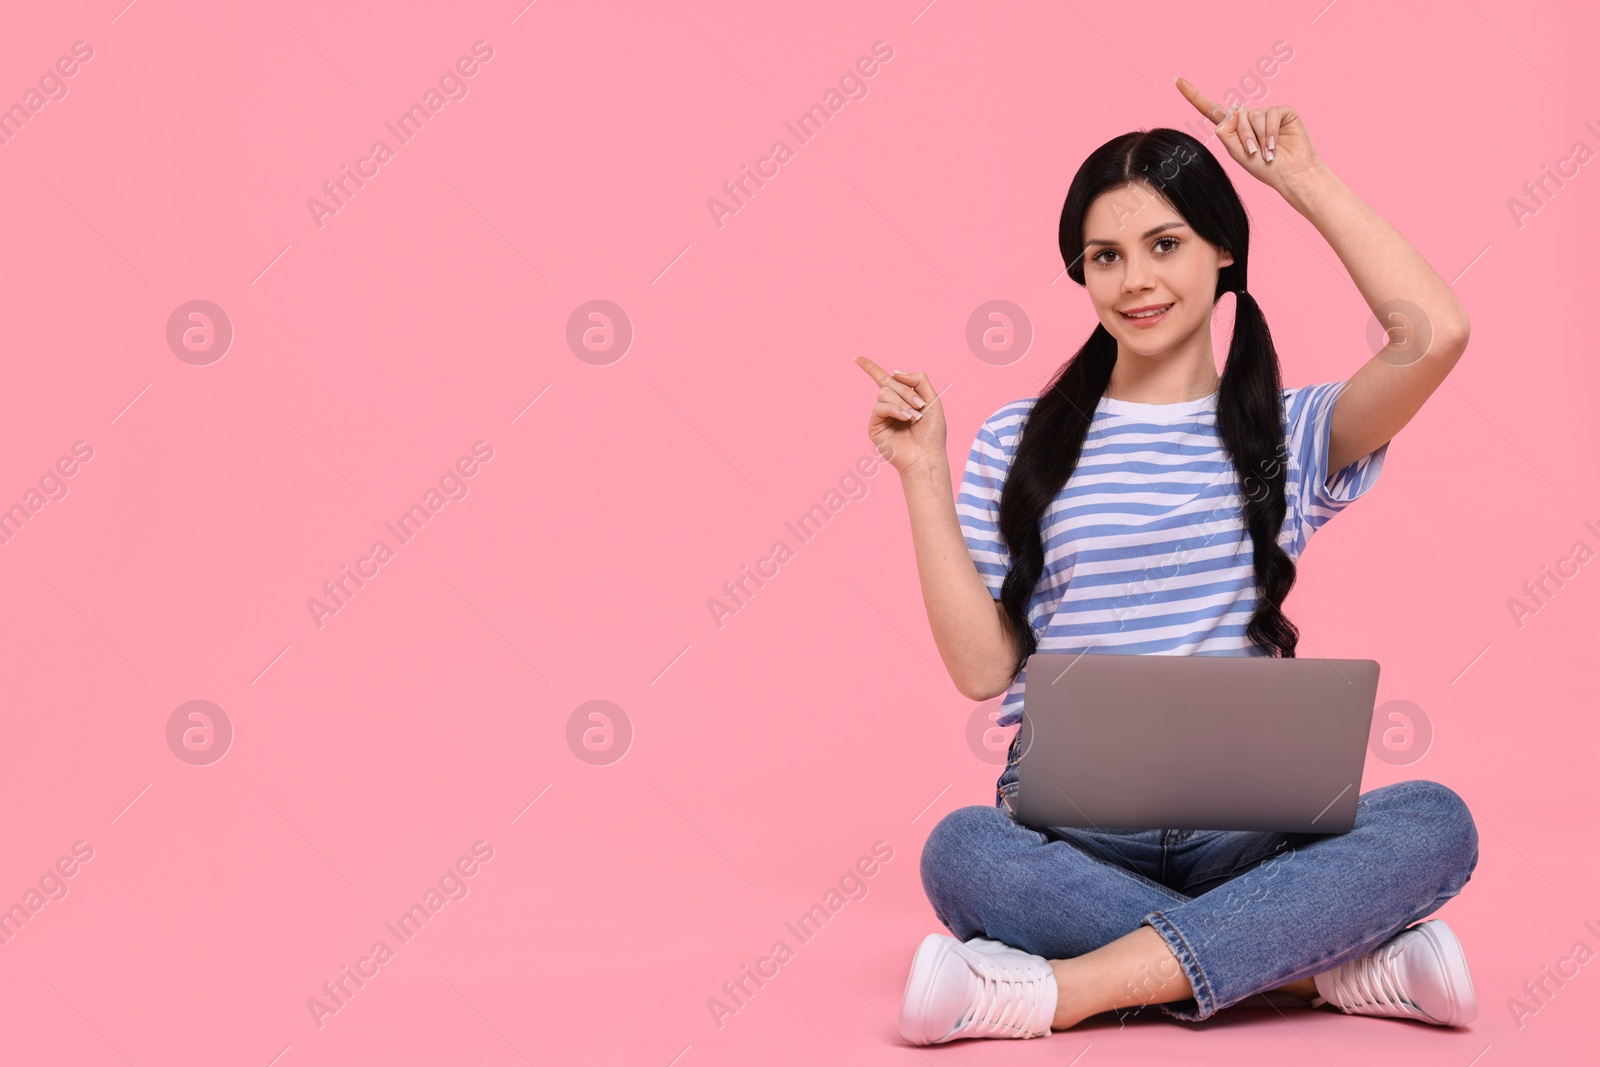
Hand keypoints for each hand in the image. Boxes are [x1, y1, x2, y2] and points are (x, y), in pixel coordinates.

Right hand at [853, 356, 946, 474]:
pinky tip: (906, 419)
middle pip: (889, 382)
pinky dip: (895, 409)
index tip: (857, 358)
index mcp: (902, 398)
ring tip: (914, 417)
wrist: (927, 455)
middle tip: (920, 406)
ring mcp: (881, 415)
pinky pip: (880, 406)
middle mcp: (889, 405)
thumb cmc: (932, 432)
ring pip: (884, 392)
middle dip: (906, 391)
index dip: (870, 367)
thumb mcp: (932, 399)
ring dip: (902, 402)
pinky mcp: (874, 426)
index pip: (884, 379)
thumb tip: (894, 371)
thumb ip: (918, 379)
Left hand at [1175, 75, 1322, 195]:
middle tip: (1254, 153)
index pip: (1210, 109)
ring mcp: (1266, 112)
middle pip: (1234, 117)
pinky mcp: (1283, 110)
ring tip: (1267, 152)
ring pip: (1251, 116)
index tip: (1177, 80)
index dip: (1194, 95)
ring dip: (1258, 138)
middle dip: (1243, 137)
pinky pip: (1269, 116)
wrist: (1291, 174)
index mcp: (1233, 128)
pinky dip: (1270, 133)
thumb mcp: (1238, 153)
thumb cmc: (1266, 168)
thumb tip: (1232, 112)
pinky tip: (1276, 146)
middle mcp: (1248, 117)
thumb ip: (1227, 133)